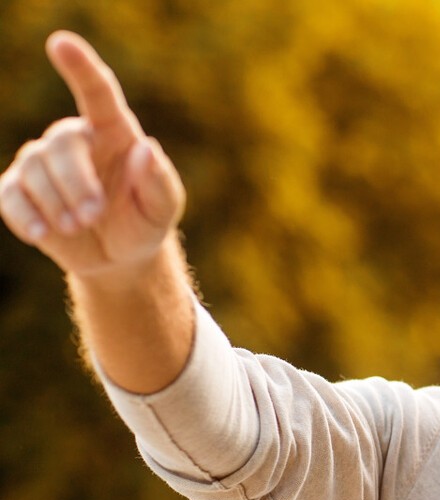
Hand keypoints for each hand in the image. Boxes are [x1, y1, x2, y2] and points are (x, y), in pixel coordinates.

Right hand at [0, 31, 184, 277]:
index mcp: (113, 131)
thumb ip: (160, 181)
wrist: (118, 256)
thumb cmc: (144, 221)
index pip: (97, 92)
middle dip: (77, 183)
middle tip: (94, 215)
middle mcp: (73, 139)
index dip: (79, 67)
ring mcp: (40, 163)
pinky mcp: (17, 190)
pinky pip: (9, 196)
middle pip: (60, 144)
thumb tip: (147, 149)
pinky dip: (26, 217)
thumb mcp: (163, 208)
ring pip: (33, 170)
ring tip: (79, 227)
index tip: (61, 42)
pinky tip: (44, 234)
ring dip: (56, 204)